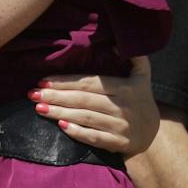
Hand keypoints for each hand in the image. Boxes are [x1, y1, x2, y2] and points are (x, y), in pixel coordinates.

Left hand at [32, 57, 158, 155]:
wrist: (154, 135)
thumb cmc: (140, 100)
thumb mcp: (143, 76)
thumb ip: (135, 57)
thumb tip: (116, 44)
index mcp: (126, 88)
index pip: (90, 83)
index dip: (66, 81)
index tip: (43, 80)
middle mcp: (123, 106)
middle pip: (84, 100)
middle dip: (56, 96)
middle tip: (33, 94)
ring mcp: (121, 126)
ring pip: (86, 118)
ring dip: (60, 112)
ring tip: (39, 108)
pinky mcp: (119, 143)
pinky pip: (95, 138)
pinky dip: (78, 132)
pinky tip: (61, 126)